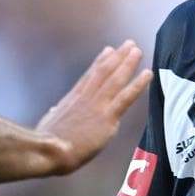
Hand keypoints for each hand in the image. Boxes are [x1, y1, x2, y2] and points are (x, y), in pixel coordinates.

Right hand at [35, 40, 151, 173]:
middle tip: (129, 44)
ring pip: (116, 78)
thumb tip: (54, 111)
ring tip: (137, 51)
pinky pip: (126, 97)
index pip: (90, 75)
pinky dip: (138, 84)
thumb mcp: (49, 122)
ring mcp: (97, 105)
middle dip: (118, 56)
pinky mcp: (107, 117)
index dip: (101, 61)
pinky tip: (148, 74)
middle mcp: (86, 97)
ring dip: (128, 63)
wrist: (49, 151)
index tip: (109, 50)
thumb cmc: (46, 143)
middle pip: (104, 71)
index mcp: (73, 99)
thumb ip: (56, 114)